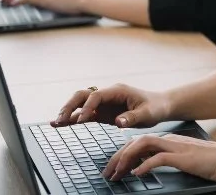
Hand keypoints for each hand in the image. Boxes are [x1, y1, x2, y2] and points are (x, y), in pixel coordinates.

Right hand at [51, 83, 171, 127]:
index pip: (96, 96)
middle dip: (70, 106)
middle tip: (61, 119)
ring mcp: (103, 104)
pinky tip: (61, 125)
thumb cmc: (155, 108)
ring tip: (55, 123)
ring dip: (68, 112)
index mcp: (117, 91)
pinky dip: (73, 119)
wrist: (160, 107)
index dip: (88, 106)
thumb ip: (133, 117)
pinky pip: (84, 115)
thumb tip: (119, 122)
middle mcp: (107, 95)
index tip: (83, 120)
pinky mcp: (102, 113)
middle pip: (83, 96)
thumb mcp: (147, 114)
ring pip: (80, 104)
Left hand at [104, 134, 215, 182]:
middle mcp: (169, 140)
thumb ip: (165, 159)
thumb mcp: (183, 159)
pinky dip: (145, 165)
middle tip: (108, 173)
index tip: (114, 168)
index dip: (123, 154)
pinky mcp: (182, 156)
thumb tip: (146, 166)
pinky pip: (158, 158)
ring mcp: (175, 147)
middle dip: (118, 157)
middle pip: (135, 142)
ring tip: (118, 173)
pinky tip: (137, 174)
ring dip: (127, 159)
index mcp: (169, 140)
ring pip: (142, 145)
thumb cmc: (210, 162)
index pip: (139, 143)